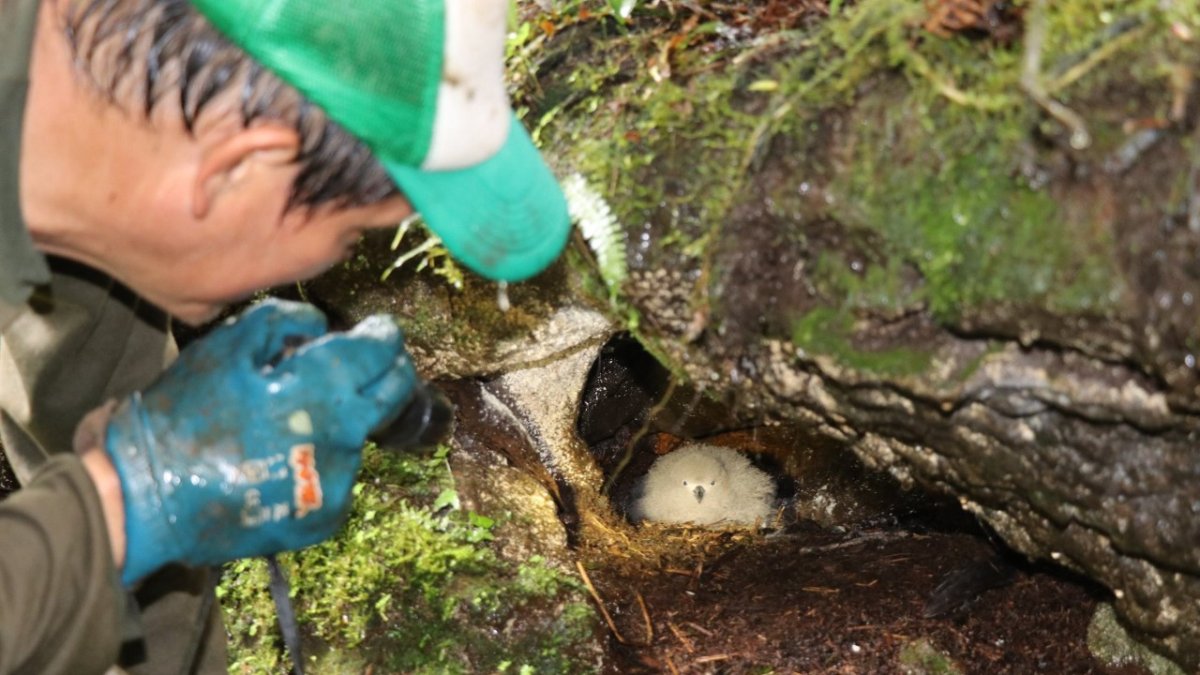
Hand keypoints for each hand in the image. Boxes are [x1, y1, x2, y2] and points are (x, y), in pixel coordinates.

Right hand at [102, 299, 417, 584]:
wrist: (148, 499)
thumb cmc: (183, 415)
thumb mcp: (225, 346)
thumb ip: (282, 321)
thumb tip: (321, 326)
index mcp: (323, 388)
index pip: (381, 352)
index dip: (383, 335)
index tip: (378, 329)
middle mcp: (345, 435)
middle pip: (393, 394)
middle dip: (388, 371)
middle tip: (369, 362)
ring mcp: (339, 481)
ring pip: (359, 435)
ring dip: (341, 419)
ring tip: (292, 418)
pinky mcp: (326, 516)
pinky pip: (337, 475)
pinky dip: (320, 461)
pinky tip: (280, 459)